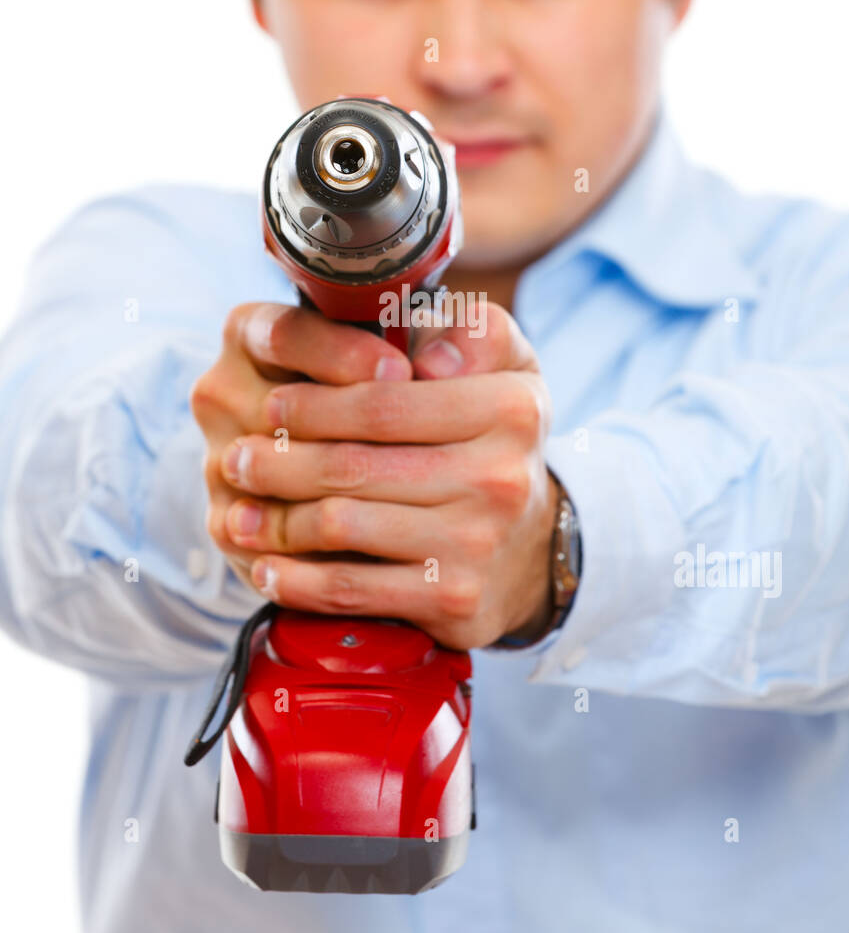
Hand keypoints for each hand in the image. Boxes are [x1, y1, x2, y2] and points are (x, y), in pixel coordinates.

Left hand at [205, 301, 559, 649]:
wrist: (528, 548)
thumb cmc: (492, 440)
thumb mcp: (505, 367)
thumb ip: (470, 332)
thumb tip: (424, 357)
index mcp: (510, 408)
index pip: (384, 402)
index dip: (314, 405)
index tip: (270, 406)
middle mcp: (500, 477)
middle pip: (354, 466)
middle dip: (279, 462)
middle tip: (234, 458)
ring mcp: (476, 543)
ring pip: (342, 525)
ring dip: (275, 520)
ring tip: (238, 512)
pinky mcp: (452, 600)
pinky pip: (352, 590)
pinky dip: (299, 580)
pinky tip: (268, 568)